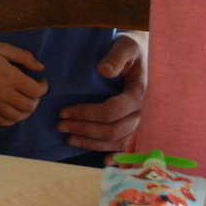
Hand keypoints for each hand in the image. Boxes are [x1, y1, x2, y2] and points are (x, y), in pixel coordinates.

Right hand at [0, 41, 46, 125]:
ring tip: (25, 101)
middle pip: (29, 106)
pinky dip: (12, 119)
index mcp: (9, 76)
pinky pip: (2, 121)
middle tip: (34, 91)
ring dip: (26, 111)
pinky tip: (13, 110)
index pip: (35, 91)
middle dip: (37, 100)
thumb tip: (40, 68)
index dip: (44, 87)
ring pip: (17, 117)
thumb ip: (24, 57)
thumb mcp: (2, 48)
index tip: (41, 80)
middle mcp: (2, 93)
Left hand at [57, 34, 144, 151]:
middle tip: (60, 126)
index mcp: (140, 92)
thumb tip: (103, 70)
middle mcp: (143, 112)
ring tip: (69, 138)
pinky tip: (103, 159)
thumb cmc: (132, 50)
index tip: (64, 112)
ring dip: (92, 143)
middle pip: (112, 130)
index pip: (111, 111)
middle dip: (84, 130)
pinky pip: (129, 147)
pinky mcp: (139, 126)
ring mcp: (142, 122)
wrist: (145, 55)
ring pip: (117, 141)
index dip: (86, 114)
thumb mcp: (125, 46)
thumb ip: (116, 57)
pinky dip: (116, 155)